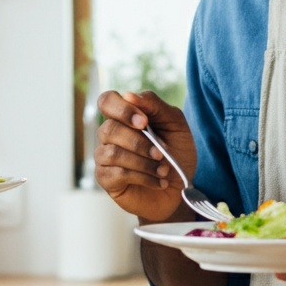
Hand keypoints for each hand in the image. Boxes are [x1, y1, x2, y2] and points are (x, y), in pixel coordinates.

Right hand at [94, 90, 195, 221]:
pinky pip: (117, 173)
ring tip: (163, 170)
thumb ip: (155, 106)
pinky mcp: (106, 179)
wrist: (181, 189)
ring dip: (143, 162)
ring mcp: (104, 157)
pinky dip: (143, 177)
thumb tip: (128, 95)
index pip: (107, 101)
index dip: (122, 109)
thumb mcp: (175, 125)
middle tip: (162, 153)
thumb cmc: (176, 153)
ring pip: (112, 153)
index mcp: (125, 116)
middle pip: (110, 129)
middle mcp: (109, 134)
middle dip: (140, 142)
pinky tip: (158, 182)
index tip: (144, 122)